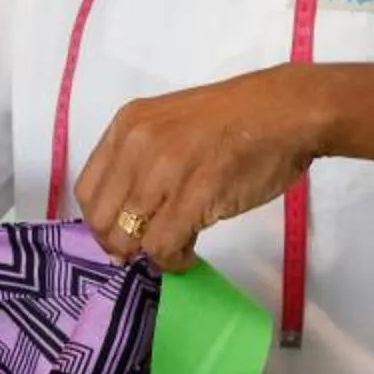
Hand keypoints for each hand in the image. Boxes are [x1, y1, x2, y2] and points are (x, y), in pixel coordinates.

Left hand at [73, 66, 330, 269]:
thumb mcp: (171, 125)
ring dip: (149, 255)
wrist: (287, 112)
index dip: (102, 222)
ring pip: (127, 238)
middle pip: (101, 220)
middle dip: (121, 245)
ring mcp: (164, 170)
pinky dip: (172, 260)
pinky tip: (188, 254)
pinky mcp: (193, 196)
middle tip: (150, 248)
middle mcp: (137, 146)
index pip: (87, 191)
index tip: (126, 233)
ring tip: (175, 249)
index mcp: (127, 126)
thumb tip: (130, 212)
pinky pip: (161, 246)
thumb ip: (144, 159)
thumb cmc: (238, 119)